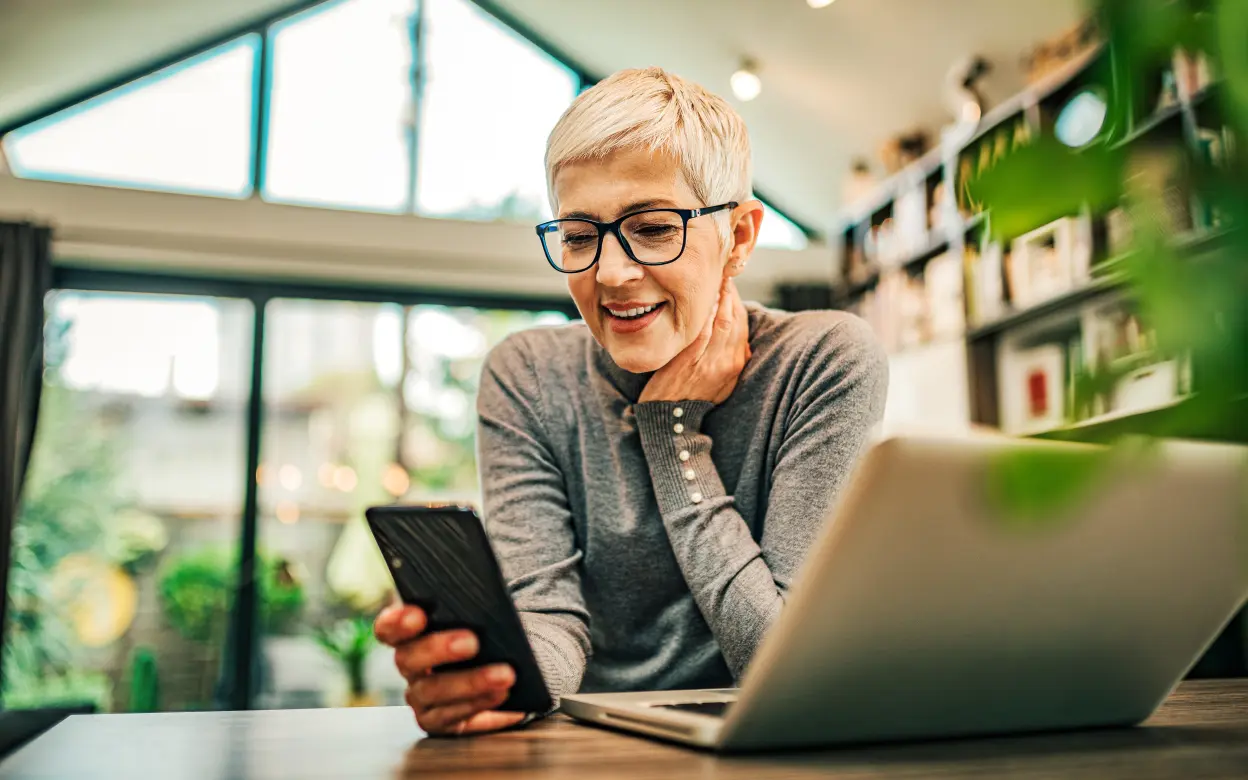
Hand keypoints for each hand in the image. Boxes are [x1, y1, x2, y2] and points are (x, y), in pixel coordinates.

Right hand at [375, 602, 526, 734]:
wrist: (502, 676)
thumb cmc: (485, 638)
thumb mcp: (477, 620)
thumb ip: (470, 610)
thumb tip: (485, 596)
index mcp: (411, 634)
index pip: (389, 628)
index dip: (397, 622)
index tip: (418, 615)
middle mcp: (410, 666)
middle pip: (408, 659)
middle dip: (439, 649)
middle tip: (472, 642)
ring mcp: (420, 697)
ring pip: (432, 691)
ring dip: (470, 682)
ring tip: (505, 675)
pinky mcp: (437, 722)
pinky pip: (450, 717)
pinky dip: (477, 704)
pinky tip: (500, 694)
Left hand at [640, 278, 750, 404]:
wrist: (671, 418)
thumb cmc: (691, 396)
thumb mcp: (720, 382)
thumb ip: (729, 359)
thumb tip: (738, 340)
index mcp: (736, 365)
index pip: (742, 324)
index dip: (737, 300)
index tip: (728, 283)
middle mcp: (728, 363)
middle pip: (735, 319)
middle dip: (730, 293)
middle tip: (722, 273)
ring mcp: (710, 363)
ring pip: (722, 323)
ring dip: (720, 298)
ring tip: (714, 280)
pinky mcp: (690, 363)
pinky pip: (702, 334)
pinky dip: (705, 316)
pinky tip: (703, 300)